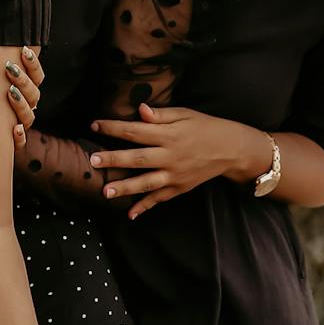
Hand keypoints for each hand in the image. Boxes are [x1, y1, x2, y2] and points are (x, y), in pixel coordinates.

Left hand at [6, 46, 43, 148]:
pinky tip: (14, 129)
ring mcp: (18, 124)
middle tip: (9, 68)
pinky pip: (20, 142)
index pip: (36, 76)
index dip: (33, 64)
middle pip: (34, 94)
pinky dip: (18, 136)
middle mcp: (24, 107)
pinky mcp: (9, 142)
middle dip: (24, 80)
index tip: (23, 50)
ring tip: (10, 92)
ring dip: (21, 104)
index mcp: (22, 90)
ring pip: (29, 116)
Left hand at [90, 104, 269, 219]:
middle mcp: (170, 156)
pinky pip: (160, 198)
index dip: (114, 128)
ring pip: (146, 182)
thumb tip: (139, 110)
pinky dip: (145, 206)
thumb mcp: (184, 114)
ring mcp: (175, 175)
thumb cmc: (204, 127)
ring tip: (105, 192)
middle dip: (114, 159)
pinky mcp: (180, 187)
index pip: (136, 131)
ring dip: (125, 188)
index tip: (94, 125)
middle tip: (93, 161)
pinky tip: (130, 214)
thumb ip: (160, 114)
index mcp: (169, 135)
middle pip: (138, 158)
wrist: (230, 149)